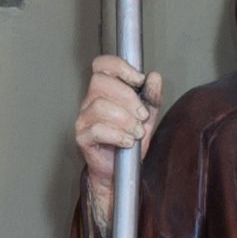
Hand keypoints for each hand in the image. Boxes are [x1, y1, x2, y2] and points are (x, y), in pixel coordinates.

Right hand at [75, 55, 162, 233]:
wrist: (120, 172)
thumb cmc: (129, 142)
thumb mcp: (146, 117)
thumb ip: (151, 97)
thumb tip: (154, 77)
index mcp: (105, 92)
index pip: (102, 65)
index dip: (120, 66)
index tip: (139, 79)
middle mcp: (90, 102)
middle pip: (101, 82)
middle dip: (128, 98)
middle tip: (142, 115)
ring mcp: (83, 119)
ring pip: (100, 106)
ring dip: (125, 120)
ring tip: (136, 133)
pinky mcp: (82, 138)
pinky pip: (97, 129)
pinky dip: (117, 135)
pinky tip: (127, 142)